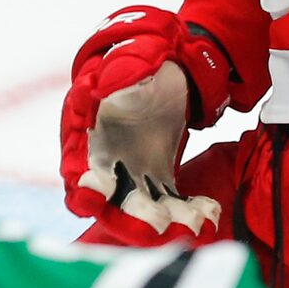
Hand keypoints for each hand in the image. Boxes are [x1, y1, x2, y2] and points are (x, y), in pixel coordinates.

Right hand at [61, 9, 235, 239]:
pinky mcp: (156, 178)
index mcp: (86, 140)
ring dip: (170, 221)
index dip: (86, 190)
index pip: (78, 175)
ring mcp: (131, 174)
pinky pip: (170, 203)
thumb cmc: (140, 62)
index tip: (96, 198)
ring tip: (199, 223)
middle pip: (113, 204)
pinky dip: (189, 212)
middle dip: (134, 220)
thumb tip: (98, 92)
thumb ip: (114, 80)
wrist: (167, 65)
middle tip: (161, 225)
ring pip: (145, 209)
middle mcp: (104, 165)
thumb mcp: (128, 66)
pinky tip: (210, 212)